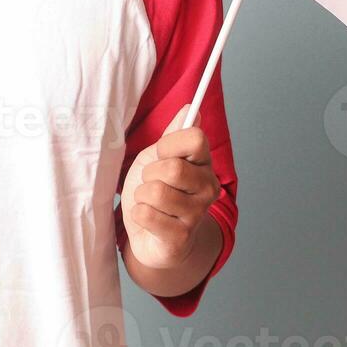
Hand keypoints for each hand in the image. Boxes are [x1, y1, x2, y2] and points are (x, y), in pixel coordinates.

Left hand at [121, 104, 220, 269]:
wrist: (152, 236)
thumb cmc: (155, 192)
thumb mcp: (159, 158)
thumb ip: (174, 135)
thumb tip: (190, 108)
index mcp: (204, 164)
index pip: (195, 138)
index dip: (169, 144)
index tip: (161, 155)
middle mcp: (208, 188)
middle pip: (173, 168)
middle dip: (149, 174)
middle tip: (151, 183)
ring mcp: (196, 215)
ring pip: (155, 192)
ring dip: (141, 196)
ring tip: (148, 202)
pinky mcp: (180, 238)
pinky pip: (146, 214)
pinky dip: (138, 215)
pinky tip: (148, 220)